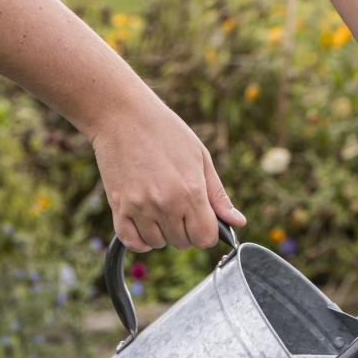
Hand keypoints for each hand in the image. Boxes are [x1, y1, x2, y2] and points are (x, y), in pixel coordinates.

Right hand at [89, 93, 245, 251]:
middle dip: (184, 231)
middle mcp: (166, 204)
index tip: (200, 220)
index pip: (205, 238)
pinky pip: (132, 242)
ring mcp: (140, 207)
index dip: (206, 232)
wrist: (121, 114)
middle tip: (177, 207)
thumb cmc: (165, 131)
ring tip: (158, 208)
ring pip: (158, 243)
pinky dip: (140, 239)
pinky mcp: (118, 206)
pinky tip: (144, 223)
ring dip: (161, 233)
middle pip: (182, 242)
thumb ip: (218, 195)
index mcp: (191, 192)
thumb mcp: (201, 157)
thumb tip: (238, 222)